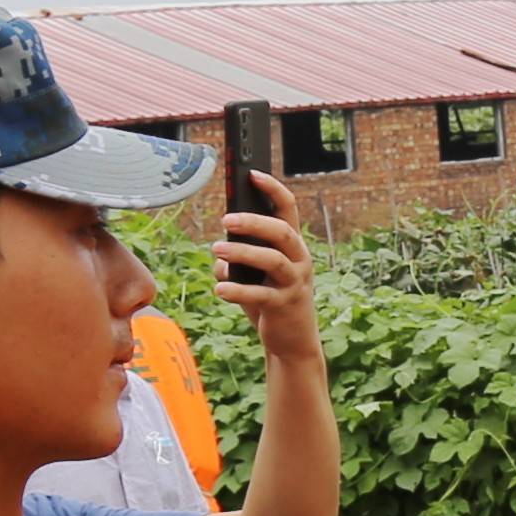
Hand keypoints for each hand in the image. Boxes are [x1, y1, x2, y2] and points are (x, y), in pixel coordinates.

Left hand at [215, 171, 323, 361]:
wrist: (291, 340)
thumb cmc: (270, 300)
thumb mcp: (254, 275)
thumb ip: (238, 260)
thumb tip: (220, 253)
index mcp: (292, 246)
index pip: (288, 210)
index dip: (272, 190)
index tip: (252, 174)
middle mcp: (299, 260)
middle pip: (281, 231)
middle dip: (254, 222)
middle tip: (227, 219)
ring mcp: (294, 283)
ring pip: (273, 260)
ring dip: (243, 251)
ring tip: (216, 248)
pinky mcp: (285, 305)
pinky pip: (261, 294)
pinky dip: (237, 290)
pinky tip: (219, 289)